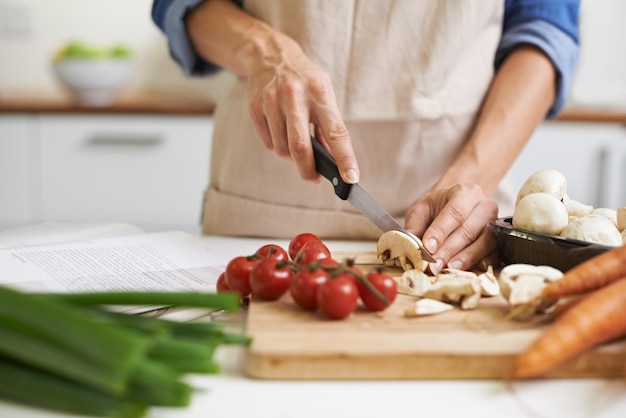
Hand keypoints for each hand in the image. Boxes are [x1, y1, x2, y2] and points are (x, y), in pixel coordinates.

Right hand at [245, 37, 359, 183]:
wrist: (270, 54)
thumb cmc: (304, 79)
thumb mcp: (323, 93)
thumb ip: (327, 125)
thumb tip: (332, 161)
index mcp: (319, 92)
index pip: (335, 132)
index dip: (345, 158)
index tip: (351, 178)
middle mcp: (295, 96)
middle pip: (301, 147)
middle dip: (308, 170)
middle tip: (314, 179)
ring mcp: (272, 101)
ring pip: (282, 149)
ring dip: (291, 156)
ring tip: (296, 143)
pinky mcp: (255, 107)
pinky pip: (269, 142)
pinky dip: (278, 145)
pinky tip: (281, 131)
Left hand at [404, 183, 498, 273]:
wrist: (459, 205)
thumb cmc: (439, 208)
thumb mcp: (422, 210)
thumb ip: (415, 226)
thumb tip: (410, 245)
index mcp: (465, 193)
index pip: (455, 212)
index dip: (441, 231)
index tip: (427, 247)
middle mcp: (484, 206)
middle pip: (469, 230)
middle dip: (449, 250)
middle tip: (434, 265)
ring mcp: (495, 223)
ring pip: (485, 242)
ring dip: (466, 258)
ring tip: (448, 268)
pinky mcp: (500, 240)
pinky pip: (496, 253)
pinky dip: (484, 262)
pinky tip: (473, 269)